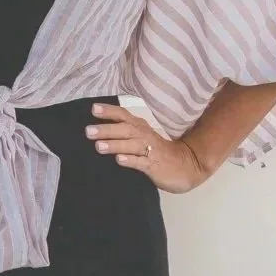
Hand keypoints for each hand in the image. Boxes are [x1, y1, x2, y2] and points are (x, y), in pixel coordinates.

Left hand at [85, 102, 211, 193]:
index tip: (93, 108)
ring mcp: (150, 151)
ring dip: (115, 144)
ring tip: (98, 146)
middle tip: (88, 131)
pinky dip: (130, 160)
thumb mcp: (142, 138)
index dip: (109, 111)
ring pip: (131, 145)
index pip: (124, 115)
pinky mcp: (155, 166)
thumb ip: (123, 133)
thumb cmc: (158, 151)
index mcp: (140, 127)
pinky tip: (119, 160)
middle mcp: (144, 136)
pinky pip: (141, 162)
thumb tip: (98, 130)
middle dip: (107, 129)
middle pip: (125, 129)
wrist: (186, 166)